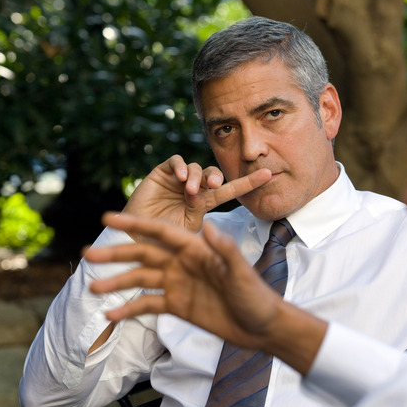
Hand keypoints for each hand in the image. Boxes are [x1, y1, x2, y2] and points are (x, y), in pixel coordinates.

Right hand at [86, 213, 283, 348]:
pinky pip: (149, 305)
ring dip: (117, 283)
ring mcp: (178, 284)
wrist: (263, 328)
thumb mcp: (242, 274)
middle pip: (143, 254)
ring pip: (141, 279)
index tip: (109, 218)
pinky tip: (111, 315)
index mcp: (196, 249)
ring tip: (92, 289)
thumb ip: (226, 251)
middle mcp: (183, 262)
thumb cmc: (257, 297)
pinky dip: (130, 309)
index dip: (134, 225)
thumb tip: (208, 225)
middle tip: (88, 254)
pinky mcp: (178, 305)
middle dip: (116, 254)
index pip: (160, 232)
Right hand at [123, 155, 270, 231]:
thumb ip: (207, 232)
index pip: (230, 190)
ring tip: (190, 191)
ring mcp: (177, 180)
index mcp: (204, 203)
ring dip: (196, 176)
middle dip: (216, 177)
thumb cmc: (164, 244)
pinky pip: (176, 162)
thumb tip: (221, 231)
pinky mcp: (161, 174)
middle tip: (214, 185)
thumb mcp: (192, 239)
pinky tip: (181, 177)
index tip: (269, 174)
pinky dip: (181, 166)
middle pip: (213, 174)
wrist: (136, 242)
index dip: (248, 182)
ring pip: (196, 168)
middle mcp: (193, 189)